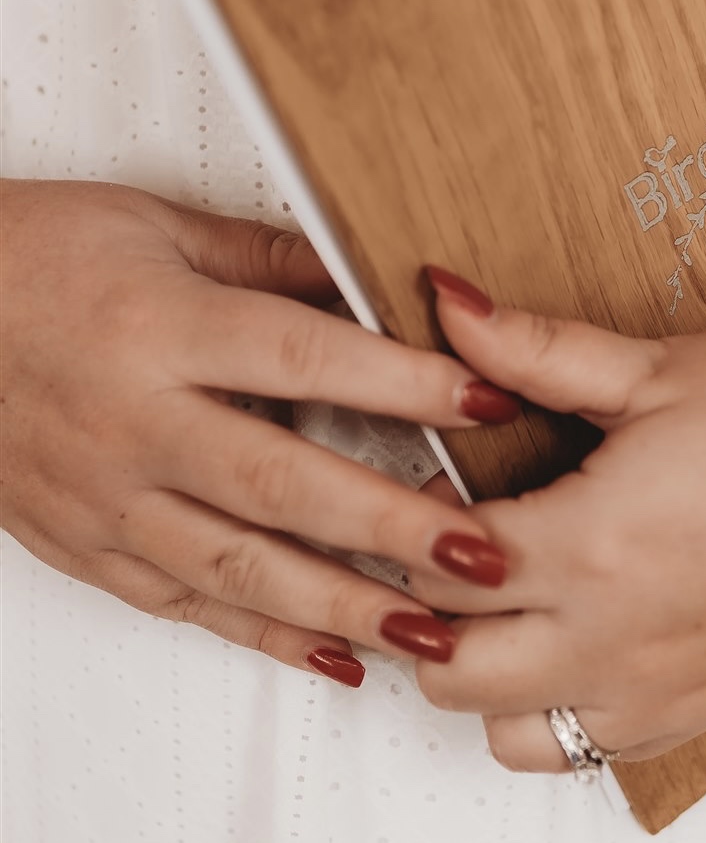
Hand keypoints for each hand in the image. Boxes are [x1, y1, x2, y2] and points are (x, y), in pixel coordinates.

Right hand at [0, 180, 522, 686]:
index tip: (485, 400)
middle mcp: (133, 425)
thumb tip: (372, 279)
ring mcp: (105, 497)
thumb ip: (273, 257)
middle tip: (482, 551)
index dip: (406, 383)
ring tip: (431, 629)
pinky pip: (185, 603)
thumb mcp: (157, 227)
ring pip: (240, 569)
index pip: (307, 360)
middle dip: (393, 527)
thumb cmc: (34, 257)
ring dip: (344, 605)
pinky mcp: (85, 544)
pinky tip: (333, 653)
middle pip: (284, 484)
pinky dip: (264, 635)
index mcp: (160, 332)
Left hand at [404, 220, 705, 769]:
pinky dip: (549, 709)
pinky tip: (574, 633)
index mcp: (591, 547)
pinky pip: (583, 748)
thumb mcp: (663, 366)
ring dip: (474, 669)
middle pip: (444, 664)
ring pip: (501, 728)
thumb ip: (535, 348)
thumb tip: (445, 300)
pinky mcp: (700, 711)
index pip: (433, 560)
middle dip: (420, 603)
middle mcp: (610, 642)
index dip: (400, 514)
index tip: (408, 473)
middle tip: (436, 533)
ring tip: (500, 590)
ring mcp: (657, 692)